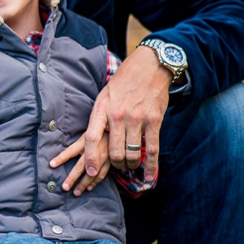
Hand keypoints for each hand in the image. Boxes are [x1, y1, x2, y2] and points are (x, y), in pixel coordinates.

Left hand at [50, 134, 109, 195]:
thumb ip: (79, 142)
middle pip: (81, 166)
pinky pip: (102, 174)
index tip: (52, 165)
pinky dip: (95, 182)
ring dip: (83, 184)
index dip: (61, 158)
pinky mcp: (111, 162)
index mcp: (86, 141)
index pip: (71, 151)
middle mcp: (95, 150)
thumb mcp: (88, 130)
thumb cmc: (101, 128)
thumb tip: (64, 152)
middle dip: (72, 178)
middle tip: (64, 187)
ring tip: (76, 192)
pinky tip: (89, 188)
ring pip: (92, 174)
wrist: (119, 129)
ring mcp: (104, 158)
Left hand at [84, 47, 168, 181]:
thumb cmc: (124, 82)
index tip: (89, 172)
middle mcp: (119, 115)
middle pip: (114, 152)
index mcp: (102, 108)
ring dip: (131, 165)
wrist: (149, 66)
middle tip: (117, 166)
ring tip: (130, 166)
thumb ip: (100, 117)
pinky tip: (148, 177)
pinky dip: (151, 166)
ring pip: (132, 153)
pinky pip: (152, 149)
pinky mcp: (154, 120)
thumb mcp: (104, 95)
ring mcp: (138, 118)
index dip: (89, 157)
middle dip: (115, 165)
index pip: (91, 138)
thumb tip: (92, 139)